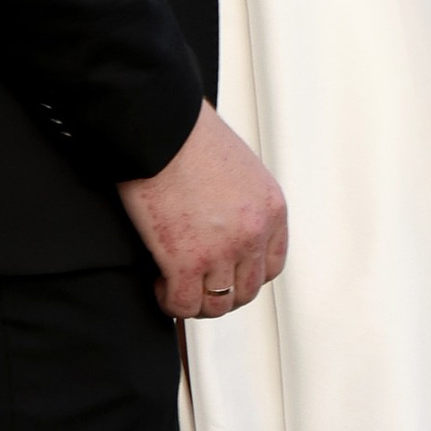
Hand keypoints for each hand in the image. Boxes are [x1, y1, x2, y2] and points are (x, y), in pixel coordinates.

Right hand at [119, 101, 288, 319]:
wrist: (161, 126)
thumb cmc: (188, 135)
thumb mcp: (239, 168)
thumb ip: (241, 202)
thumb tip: (223, 226)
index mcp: (270, 208)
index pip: (271, 266)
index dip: (245, 276)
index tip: (225, 274)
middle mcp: (253, 233)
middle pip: (246, 291)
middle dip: (220, 293)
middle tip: (196, 284)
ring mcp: (222, 251)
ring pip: (216, 304)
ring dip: (195, 301)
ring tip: (175, 285)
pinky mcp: (184, 261)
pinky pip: (182, 304)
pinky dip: (170, 302)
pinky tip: (158, 283)